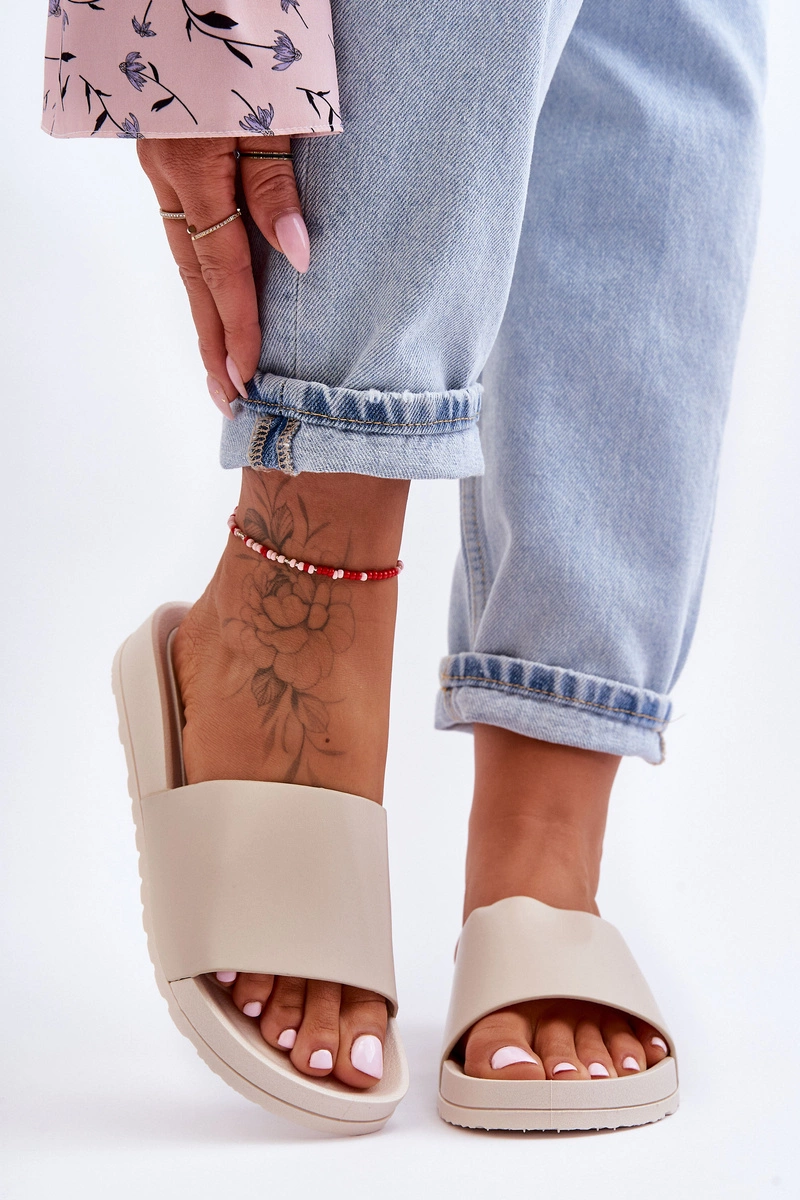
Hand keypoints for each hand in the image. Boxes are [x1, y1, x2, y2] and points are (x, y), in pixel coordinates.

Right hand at [137, 135, 309, 415]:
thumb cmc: (252, 39)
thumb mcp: (278, 108)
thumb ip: (276, 185)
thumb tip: (295, 257)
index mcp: (194, 165)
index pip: (222, 265)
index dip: (237, 324)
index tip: (249, 375)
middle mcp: (168, 171)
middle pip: (193, 274)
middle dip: (211, 341)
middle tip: (227, 397)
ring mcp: (161, 161)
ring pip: (184, 254)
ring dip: (204, 312)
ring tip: (220, 365)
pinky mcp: (168, 150)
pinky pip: (184, 228)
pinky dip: (201, 272)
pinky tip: (213, 296)